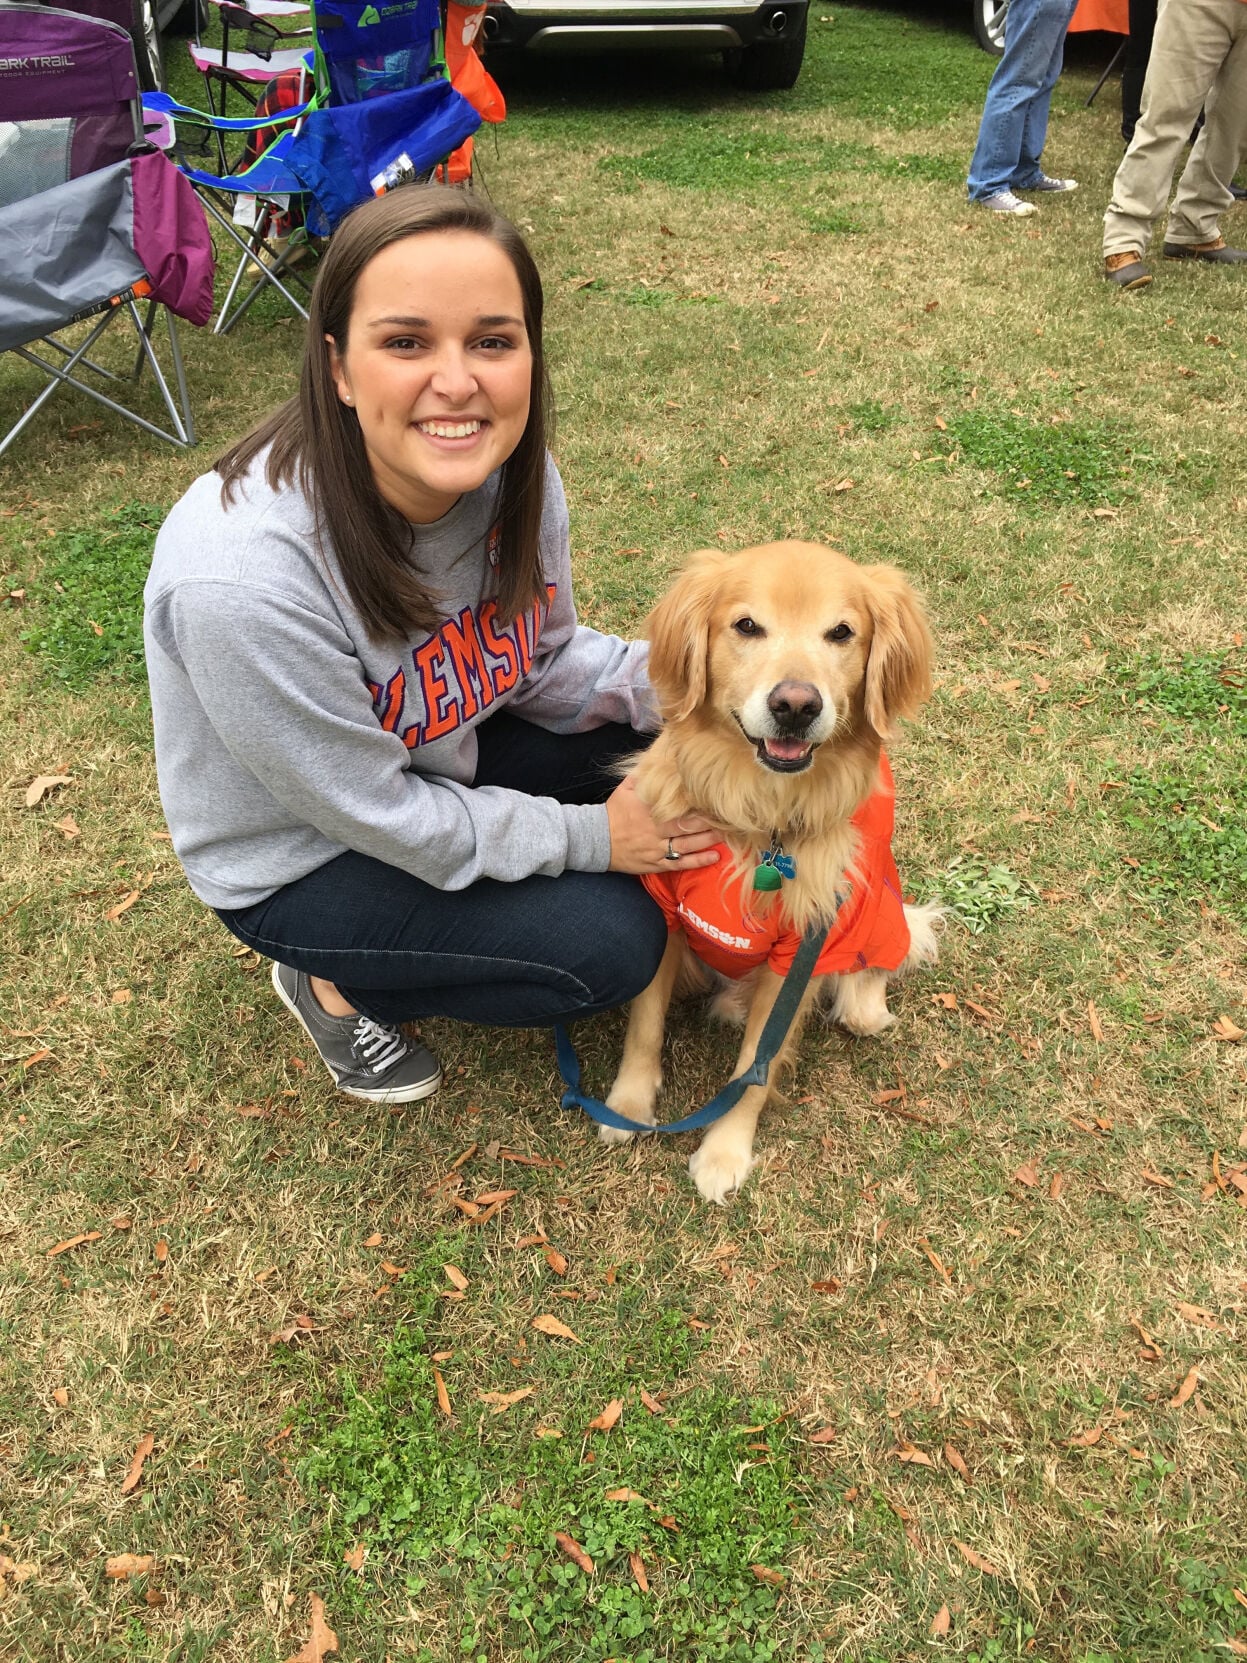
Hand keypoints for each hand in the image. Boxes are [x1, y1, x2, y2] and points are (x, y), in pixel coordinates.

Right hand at [605, 776, 720, 874]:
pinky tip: (714, 857)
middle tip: (729, 817)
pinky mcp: (655, 863)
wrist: (595, 840)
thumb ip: (644, 773)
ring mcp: (656, 848)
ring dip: (708, 840)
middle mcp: (654, 829)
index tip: (715, 799)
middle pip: (686, 826)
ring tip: (728, 835)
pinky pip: (679, 863)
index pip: (677, 806)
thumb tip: (662, 754)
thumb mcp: (626, 787)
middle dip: (709, 822)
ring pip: (687, 845)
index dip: (698, 804)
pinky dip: (697, 861)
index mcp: (648, 809)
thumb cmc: (614, 812)